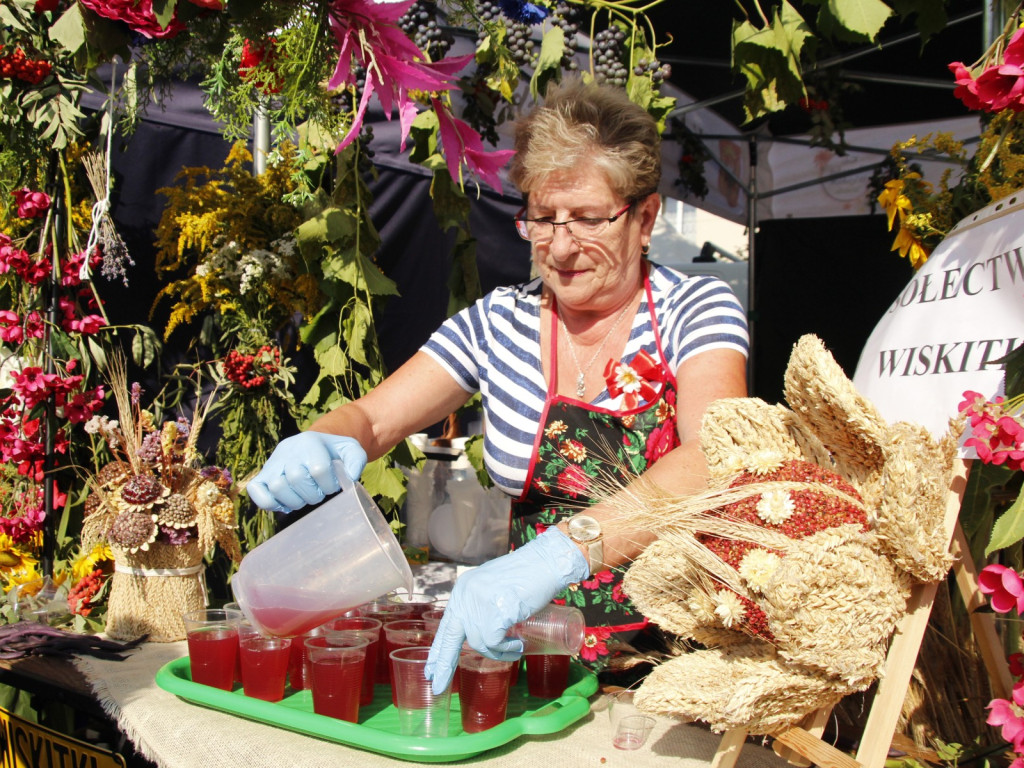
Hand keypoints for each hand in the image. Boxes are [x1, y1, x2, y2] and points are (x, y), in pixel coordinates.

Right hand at [245, 432, 366, 512]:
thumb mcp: (350, 450)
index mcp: (310, 442)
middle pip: (297, 479)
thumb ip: (356, 460)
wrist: (313, 445)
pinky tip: (285, 504)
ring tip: (303, 498)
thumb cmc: (333, 452)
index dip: (329, 484)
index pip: (319, 469)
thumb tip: (349, 476)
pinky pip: (256, 490)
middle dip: (313, 494)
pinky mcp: (262, 476)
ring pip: (277, 487)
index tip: (333, 485)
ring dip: (294, 501)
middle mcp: (288, 450)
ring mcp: (273, 463)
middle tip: (318, 493)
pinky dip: (269, 503)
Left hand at [424, 528, 588, 694]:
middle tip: (436, 687)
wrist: (547, 562)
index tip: (430, 670)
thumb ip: (483, 608)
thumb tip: (481, 635)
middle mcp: (465, 595)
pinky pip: (493, 642)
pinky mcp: (495, 610)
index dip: (439, 650)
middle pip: (450, 638)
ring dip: (498, 652)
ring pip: (478, 643)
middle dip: (444, 665)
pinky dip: (507, 649)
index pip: (446, 625)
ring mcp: (479, 602)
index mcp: (463, 590)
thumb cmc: (527, 576)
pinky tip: (519, 644)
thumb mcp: (494, 590)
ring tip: (515, 649)